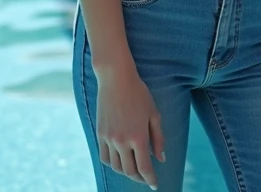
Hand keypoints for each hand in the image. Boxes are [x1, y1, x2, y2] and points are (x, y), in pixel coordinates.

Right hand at [96, 67, 165, 188]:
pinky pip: (105, 157)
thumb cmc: (139, 94)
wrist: (116, 79)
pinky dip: (113, 164)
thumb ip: (158, 138)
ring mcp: (109, 138)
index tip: (155, 185)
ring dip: (126, 172)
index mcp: (138, 137)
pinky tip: (120, 161)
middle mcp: (122, 141)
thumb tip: (161, 159)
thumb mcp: (154, 114)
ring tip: (134, 170)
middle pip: (130, 171)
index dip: (151, 179)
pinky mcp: (100, 134)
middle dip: (139, 178)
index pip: (145, 168)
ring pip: (116, 167)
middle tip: (146, 178)